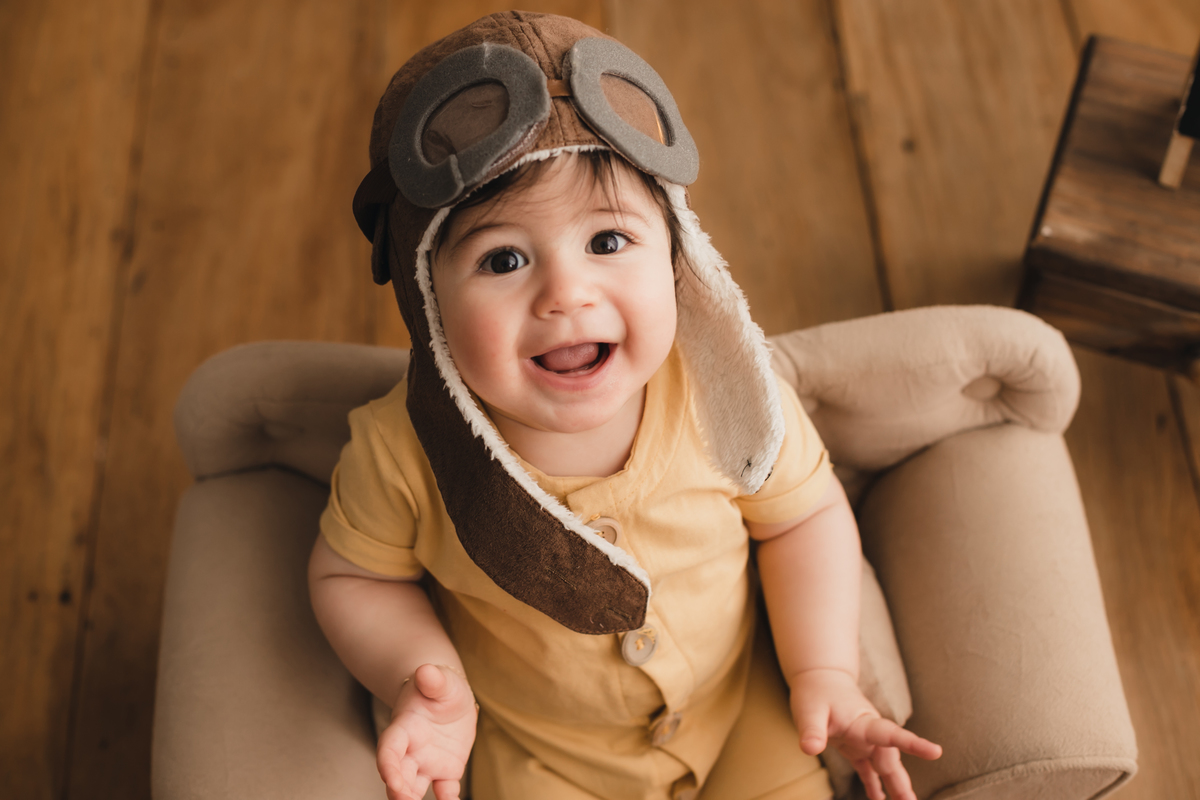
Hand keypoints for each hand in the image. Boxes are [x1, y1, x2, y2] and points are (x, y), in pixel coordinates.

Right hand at [377, 663, 477, 799]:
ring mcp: (427, 763)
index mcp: (405, 727)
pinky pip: (444, 790)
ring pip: (414, 787)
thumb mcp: (439, 679)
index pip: (389, 748)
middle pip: (397, 774)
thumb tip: (425, 671)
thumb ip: (432, 679)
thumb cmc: (438, 685)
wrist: (449, 696)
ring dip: (412, 799)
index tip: (391, 780)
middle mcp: (411, 750)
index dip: (387, 764)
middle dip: (397, 790)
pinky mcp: (446, 771)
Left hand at [789, 668, 941, 799]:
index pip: (891, 734)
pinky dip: (875, 786)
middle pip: (890, 760)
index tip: (936, 752)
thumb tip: (810, 749)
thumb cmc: (816, 692)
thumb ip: (812, 730)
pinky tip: (879, 799)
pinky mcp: (855, 749)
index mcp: (864, 722)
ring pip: (885, 768)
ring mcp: (864, 743)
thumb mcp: (809, 710)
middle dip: (901, 782)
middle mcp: (869, 734)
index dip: (913, 744)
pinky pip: (869, 771)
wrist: (820, 680)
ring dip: (896, 787)